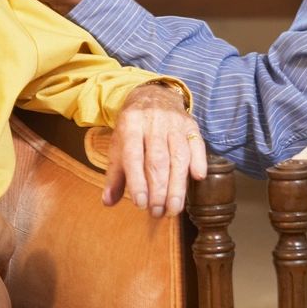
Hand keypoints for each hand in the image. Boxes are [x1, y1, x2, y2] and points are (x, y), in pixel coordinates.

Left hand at [103, 83, 206, 217]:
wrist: (153, 95)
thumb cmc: (133, 128)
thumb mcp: (118, 145)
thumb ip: (115, 174)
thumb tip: (108, 202)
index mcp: (130, 125)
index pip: (133, 156)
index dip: (138, 182)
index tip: (141, 204)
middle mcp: (152, 122)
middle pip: (157, 160)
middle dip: (159, 190)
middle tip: (158, 212)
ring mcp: (174, 123)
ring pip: (178, 156)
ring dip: (177, 185)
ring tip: (174, 208)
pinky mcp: (190, 125)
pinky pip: (197, 144)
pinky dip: (199, 161)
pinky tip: (197, 178)